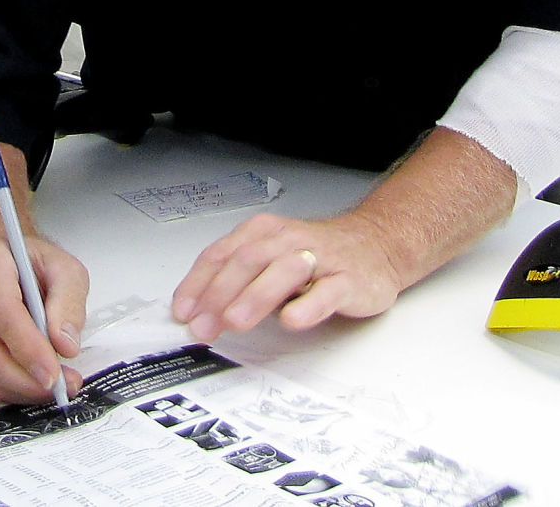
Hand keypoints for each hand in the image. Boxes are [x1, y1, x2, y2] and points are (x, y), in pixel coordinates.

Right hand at [0, 234, 89, 403]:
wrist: (2, 265)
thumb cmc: (31, 266)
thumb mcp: (64, 270)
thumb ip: (69, 302)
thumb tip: (65, 344)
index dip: (26, 347)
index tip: (53, 371)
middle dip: (25, 379)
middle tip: (61, 385)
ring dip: (20, 388)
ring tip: (53, 385)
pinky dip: (7, 389)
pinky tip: (29, 381)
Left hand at [170, 211, 407, 342]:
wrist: (376, 245)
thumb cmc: (315, 255)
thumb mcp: (270, 258)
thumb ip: (240, 278)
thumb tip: (200, 310)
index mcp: (262, 232)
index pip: (221, 254)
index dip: (198, 283)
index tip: (183, 311)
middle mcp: (287, 240)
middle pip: (246, 262)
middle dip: (219, 295)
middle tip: (203, 326)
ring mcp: (319, 259)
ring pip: (282, 272)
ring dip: (255, 297)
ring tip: (235, 322)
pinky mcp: (348, 280)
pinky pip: (327, 292)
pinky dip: (308, 306)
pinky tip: (291, 320)